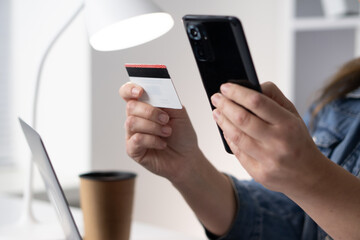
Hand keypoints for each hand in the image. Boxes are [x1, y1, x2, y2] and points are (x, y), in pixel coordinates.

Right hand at [119, 82, 201, 181]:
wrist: (187, 157)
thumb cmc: (182, 135)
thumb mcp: (179, 112)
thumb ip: (168, 100)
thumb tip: (157, 92)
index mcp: (145, 106)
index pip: (128, 92)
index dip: (130, 89)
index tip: (140, 91)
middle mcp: (136, 118)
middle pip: (131, 106)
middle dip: (150, 112)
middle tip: (165, 119)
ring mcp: (132, 134)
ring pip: (132, 122)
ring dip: (153, 127)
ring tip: (167, 132)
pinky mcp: (132, 149)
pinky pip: (136, 140)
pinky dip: (152, 140)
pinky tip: (162, 144)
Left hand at [210, 82, 326, 195]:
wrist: (309, 175)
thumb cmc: (296, 139)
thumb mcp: (293, 114)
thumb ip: (273, 97)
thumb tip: (249, 86)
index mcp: (288, 123)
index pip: (257, 102)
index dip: (237, 93)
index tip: (225, 87)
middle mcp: (278, 142)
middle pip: (242, 119)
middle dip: (225, 105)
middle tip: (215, 98)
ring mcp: (268, 160)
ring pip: (236, 136)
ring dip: (222, 121)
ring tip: (216, 112)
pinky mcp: (259, 173)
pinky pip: (238, 152)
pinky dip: (229, 138)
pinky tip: (225, 130)